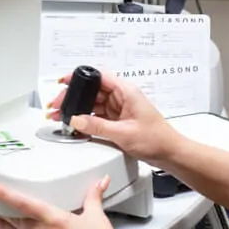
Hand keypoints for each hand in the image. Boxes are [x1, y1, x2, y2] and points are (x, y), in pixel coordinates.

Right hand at [47, 70, 177, 164]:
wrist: (170, 153)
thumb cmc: (156, 139)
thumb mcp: (123, 133)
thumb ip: (96, 126)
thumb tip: (76, 120)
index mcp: (126, 91)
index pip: (99, 75)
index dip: (80, 76)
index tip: (64, 81)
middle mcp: (122, 96)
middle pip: (92, 90)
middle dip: (74, 96)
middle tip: (58, 104)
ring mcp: (119, 108)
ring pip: (92, 103)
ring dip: (77, 108)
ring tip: (61, 115)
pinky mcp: (117, 119)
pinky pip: (97, 115)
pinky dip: (85, 119)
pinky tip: (76, 123)